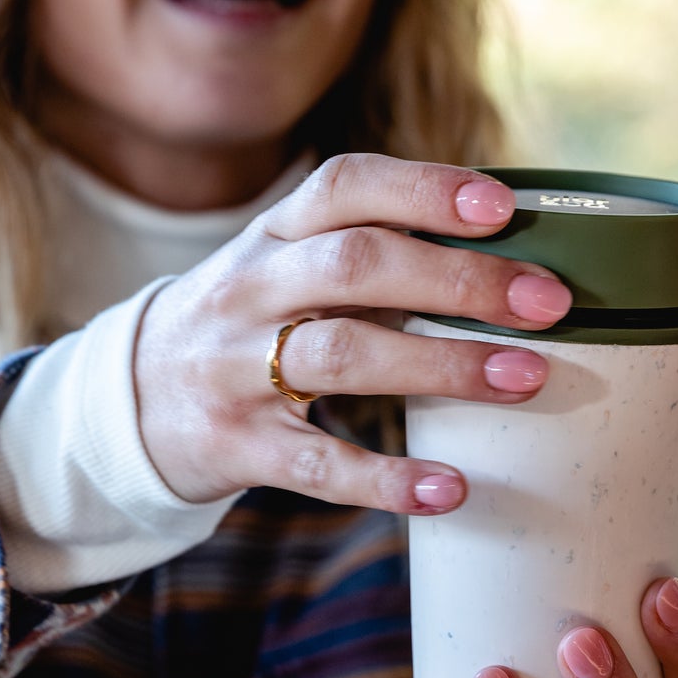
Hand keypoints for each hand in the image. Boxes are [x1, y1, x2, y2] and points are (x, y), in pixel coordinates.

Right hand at [133, 153, 571, 512]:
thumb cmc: (248, 325)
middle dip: (460, 280)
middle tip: (550, 301)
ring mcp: (235, 368)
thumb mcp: (287, 269)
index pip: (346, 187)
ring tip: (526, 378)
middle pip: (357, 266)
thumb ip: (374, 254)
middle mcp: (250, 290)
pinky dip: (387, 479)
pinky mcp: (236, 446)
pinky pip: (318, 463)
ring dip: (443, 364)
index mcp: (273, 235)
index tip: (504, 208)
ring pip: (344, 355)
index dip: (425, 190)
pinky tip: (451, 490)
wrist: (127, 403)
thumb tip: (510, 252)